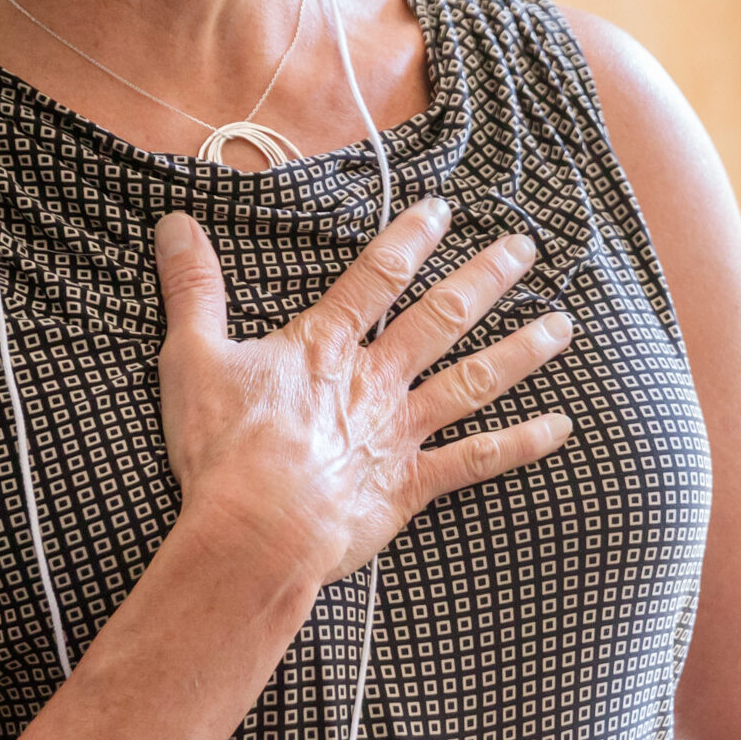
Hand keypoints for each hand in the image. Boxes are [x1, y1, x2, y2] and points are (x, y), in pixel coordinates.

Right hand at [154, 196, 572, 584]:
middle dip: (487, 278)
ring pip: (474, 380)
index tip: (442, 208)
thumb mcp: (193, 359)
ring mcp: (401, 431)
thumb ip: (193, 290)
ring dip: (521, 350)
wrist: (254, 531)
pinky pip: (477, 460)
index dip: (409, 238)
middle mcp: (376, 380)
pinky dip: (521, 444)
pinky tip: (562, 427)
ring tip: (564, 326)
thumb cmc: (222, 450)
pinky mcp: (411, 484)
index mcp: (327, 346)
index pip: (376, 276)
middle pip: (443, 317)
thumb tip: (176, 224)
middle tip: (526, 247)